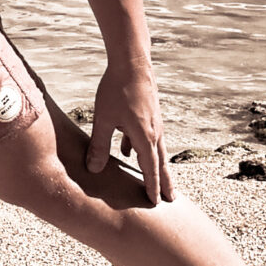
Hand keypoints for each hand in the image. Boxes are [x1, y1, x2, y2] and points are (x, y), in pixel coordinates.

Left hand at [88, 62, 170, 204]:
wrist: (132, 63)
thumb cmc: (116, 90)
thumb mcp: (103, 119)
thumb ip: (99, 145)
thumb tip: (93, 169)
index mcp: (144, 137)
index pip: (150, 168)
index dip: (152, 186)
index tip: (156, 202)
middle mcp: (154, 132)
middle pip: (161, 163)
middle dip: (165, 182)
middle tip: (172, 199)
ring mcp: (154, 122)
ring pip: (156, 150)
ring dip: (157, 166)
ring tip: (157, 179)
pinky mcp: (149, 113)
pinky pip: (147, 137)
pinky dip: (141, 148)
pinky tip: (127, 151)